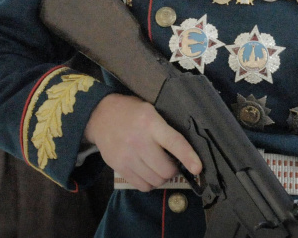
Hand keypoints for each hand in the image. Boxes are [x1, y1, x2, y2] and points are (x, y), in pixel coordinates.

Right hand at [83, 93, 201, 190]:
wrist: (100, 116)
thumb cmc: (131, 112)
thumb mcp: (150, 109)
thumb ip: (165, 128)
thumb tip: (186, 151)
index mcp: (150, 122)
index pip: (173, 142)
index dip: (187, 156)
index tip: (197, 168)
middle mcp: (138, 140)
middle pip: (165, 169)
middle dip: (173, 169)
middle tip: (170, 162)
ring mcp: (127, 156)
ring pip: (155, 180)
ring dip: (161, 177)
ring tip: (157, 166)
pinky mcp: (119, 166)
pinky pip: (142, 186)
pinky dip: (149, 183)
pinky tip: (147, 171)